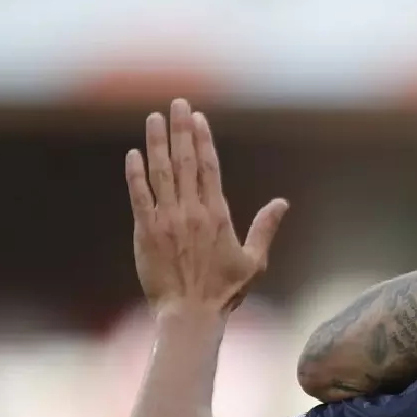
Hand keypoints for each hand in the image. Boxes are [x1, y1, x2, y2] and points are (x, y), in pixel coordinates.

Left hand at [125, 99, 287, 315]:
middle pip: (185, 161)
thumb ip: (265, 228)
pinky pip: (139, 195)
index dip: (203, 140)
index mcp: (217, 214)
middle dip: (181, 130)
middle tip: (177, 104)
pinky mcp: (146, 230)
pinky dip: (135, 173)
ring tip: (154, 118)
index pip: (209, 167)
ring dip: (157, 142)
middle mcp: (192, 211)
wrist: (190, 312)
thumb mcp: (254, 261)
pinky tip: (133, 154)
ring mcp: (167, 219)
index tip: (198, 119)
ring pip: (161, 171)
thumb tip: (283, 203)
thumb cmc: (224, 291)